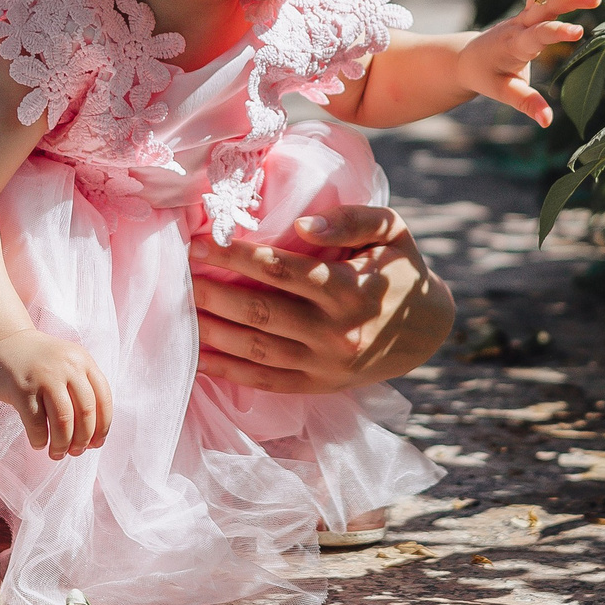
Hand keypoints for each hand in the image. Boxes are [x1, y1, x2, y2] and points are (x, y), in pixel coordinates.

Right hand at [0, 328, 111, 456]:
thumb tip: (93, 436)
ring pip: (63, 421)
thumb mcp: (68, 364)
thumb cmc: (39, 362)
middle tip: (75, 452)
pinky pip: (37, 424)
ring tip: (57, 453)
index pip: (103, 399)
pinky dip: (40, 440)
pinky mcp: (22, 389)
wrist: (3, 342)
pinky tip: (39, 443)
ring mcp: (44, 377)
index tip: (96, 444)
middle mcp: (67, 367)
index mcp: (83, 361)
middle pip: (85, 412)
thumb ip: (82, 389)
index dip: (102, 427)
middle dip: (83, 440)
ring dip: (62, 444)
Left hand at [189, 204, 453, 393]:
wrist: (426, 330)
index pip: (284, 271)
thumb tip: (302, 223)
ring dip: (212, 331)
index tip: (202, 243)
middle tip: (178, 274)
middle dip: (213, 294)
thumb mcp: (391, 231)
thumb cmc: (399, 269)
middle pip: (262, 312)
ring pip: (257, 350)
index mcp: (352, 290)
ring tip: (179, 309)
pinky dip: (227, 371)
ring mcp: (325, 364)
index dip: (238, 257)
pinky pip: (264, 382)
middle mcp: (336, 332)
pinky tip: (196, 357)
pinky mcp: (317, 385)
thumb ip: (351, 218)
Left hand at [456, 0, 599, 125]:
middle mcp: (519, 25)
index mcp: (514, 45)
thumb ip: (526, 103)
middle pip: (544, 6)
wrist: (467, 57)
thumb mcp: (503, 92)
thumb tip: (547, 121)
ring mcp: (522, 16)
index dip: (556, 32)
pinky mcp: (527, 12)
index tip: (579, 31)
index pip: (537, 35)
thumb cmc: (485, 76)